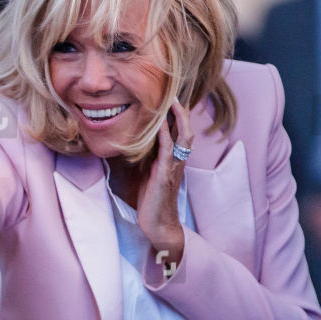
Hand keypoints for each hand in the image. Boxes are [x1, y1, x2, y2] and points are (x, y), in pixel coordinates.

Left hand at [139, 100, 192, 275]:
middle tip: (174, 94)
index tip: (171, 99)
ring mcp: (173, 168)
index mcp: (173, 161)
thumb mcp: (149, 175)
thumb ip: (147, 159)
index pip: (179, 133)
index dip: (178, 116)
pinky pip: (168, 151)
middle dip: (182, 112)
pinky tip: (159, 124)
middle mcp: (177, 161)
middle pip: (185, 131)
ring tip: (172, 102)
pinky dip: (164, 136)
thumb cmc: (152, 201)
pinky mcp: (165, 176)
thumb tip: (134, 143)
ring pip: (182, 138)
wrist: (158, 225)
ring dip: (178, 119)